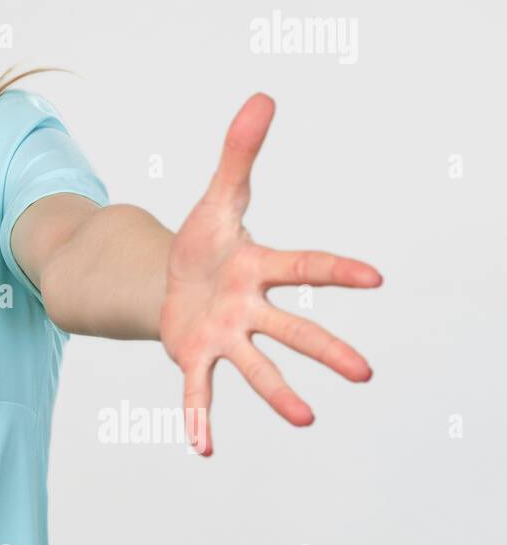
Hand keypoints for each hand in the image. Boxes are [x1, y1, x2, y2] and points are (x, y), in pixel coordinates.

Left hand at [159, 93, 381, 455]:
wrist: (169, 277)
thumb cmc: (204, 241)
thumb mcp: (216, 196)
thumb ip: (238, 153)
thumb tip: (262, 96)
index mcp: (259, 265)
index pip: (303, 265)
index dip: (336, 269)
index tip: (375, 278)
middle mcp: (250, 307)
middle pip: (292, 328)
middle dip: (326, 348)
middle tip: (364, 373)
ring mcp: (225, 335)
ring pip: (255, 365)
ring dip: (278, 392)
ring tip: (305, 420)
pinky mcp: (195, 355)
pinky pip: (198, 390)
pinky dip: (199, 417)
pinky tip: (201, 448)